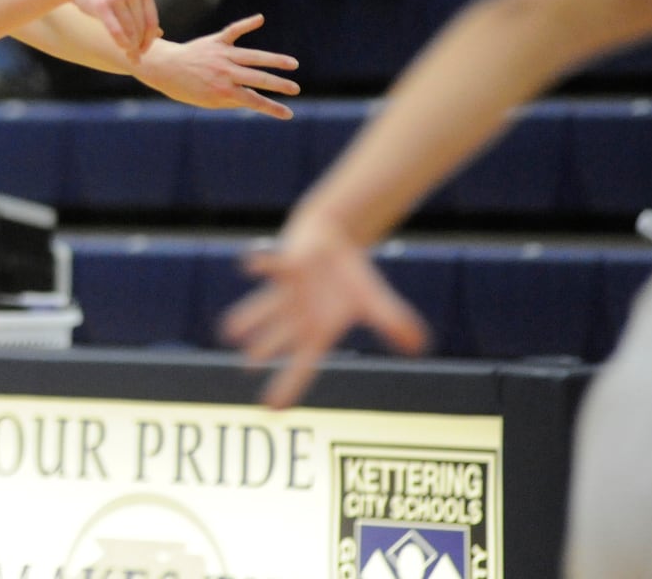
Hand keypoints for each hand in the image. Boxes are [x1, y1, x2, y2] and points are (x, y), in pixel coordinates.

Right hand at [60, 0, 160, 60]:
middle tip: (135, 58)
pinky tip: (123, 48)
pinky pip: (115, 29)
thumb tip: (160, 34)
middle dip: (139, 45)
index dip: (149, 39)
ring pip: (130, 30)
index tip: (144, 51)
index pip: (151, 21)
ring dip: (131, 47)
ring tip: (130, 57)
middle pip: (140, 27)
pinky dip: (121, 41)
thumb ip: (143, 11)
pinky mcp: (101, 4)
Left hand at [134, 14, 299, 114]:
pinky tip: (260, 18)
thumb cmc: (186, 88)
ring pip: (253, 56)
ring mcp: (222, 55)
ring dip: (274, 60)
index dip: (272, 108)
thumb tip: (253, 101)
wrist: (164, 68)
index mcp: (223, 90)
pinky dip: (247, 24)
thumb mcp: (207, 101)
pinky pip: (233, 31)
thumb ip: (230, 100)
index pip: (254, 101)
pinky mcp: (216, 41)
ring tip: (293, 63)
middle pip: (258, 78)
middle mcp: (225, 72)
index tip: (289, 113)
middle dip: (279, 84)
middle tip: (296, 88)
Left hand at [219, 212, 429, 408]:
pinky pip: (270, 265)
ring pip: (262, 308)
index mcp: (316, 333)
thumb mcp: (374, 301)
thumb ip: (393, 323)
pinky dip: (262, 265)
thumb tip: (420, 346)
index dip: (287, 387)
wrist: (331, 242)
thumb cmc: (349, 278)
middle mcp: (295, 318)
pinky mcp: (281, 266)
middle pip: (276, 340)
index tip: (271, 409)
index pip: (301, 367)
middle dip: (265, 350)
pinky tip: (250, 264)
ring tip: (231, 331)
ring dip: (250, 317)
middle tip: (248, 365)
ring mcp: (284, 294)